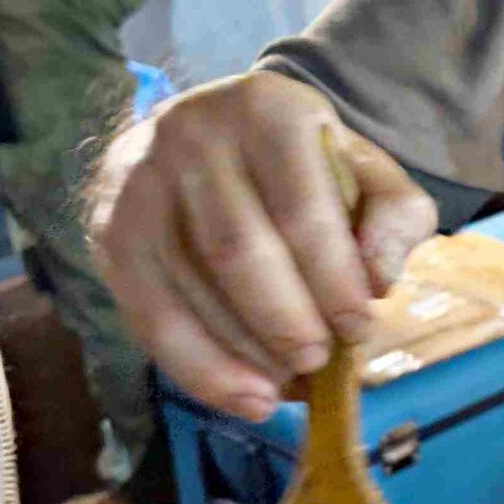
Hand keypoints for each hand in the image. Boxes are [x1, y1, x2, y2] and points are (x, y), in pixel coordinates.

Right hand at [88, 70, 438, 420]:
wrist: (207, 132)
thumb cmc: (298, 163)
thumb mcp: (363, 170)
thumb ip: (394, 215)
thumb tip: (378, 278)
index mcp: (266, 109)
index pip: (300, 207)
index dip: (333, 279)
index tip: (360, 329)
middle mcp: (191, 134)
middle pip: (236, 251)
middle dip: (283, 321)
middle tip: (317, 362)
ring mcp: (139, 182)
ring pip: (185, 287)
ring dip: (241, 354)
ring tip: (284, 386)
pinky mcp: (109, 230)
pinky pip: (147, 314)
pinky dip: (197, 367)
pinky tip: (240, 394)